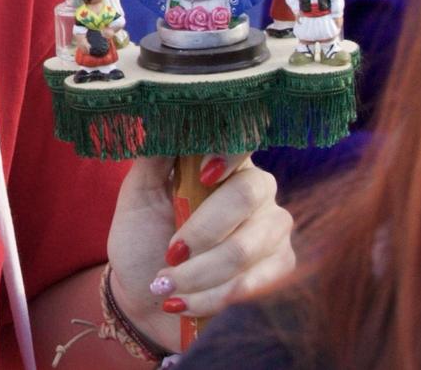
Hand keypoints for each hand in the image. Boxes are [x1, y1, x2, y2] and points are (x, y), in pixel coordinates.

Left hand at [105, 154, 294, 350]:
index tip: (201, 175)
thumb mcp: (138, 196)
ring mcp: (273, 227)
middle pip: (247, 195)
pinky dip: (213, 297)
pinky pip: (256, 282)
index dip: (227, 153)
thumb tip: (164, 117)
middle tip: (169, 254)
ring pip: (246, 247)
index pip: (238, 141)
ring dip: (200, 273)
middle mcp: (255, 188)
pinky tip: (185, 303)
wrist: (148, 299)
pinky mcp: (282, 266)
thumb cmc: (142, 240)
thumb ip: (153, 158)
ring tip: (166, 285)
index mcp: (219, 162)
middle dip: (202, 231)